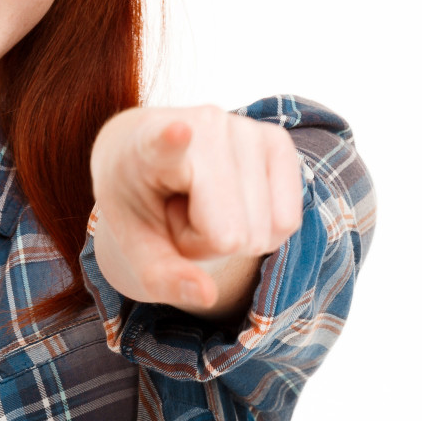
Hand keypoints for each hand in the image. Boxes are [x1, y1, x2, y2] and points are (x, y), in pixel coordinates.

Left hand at [89, 104, 302, 316]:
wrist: (148, 150)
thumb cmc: (139, 200)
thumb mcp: (134, 243)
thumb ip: (162, 275)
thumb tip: (207, 295)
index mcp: (147, 146)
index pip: (165, 143)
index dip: (173, 140)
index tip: (178, 130)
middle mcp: (204, 124)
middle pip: (231, 235)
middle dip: (208, 242)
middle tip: (182, 211)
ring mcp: (248, 128)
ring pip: (262, 233)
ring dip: (233, 234)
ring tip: (200, 201)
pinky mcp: (279, 140)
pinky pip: (287, 223)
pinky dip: (262, 227)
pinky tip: (231, 198)